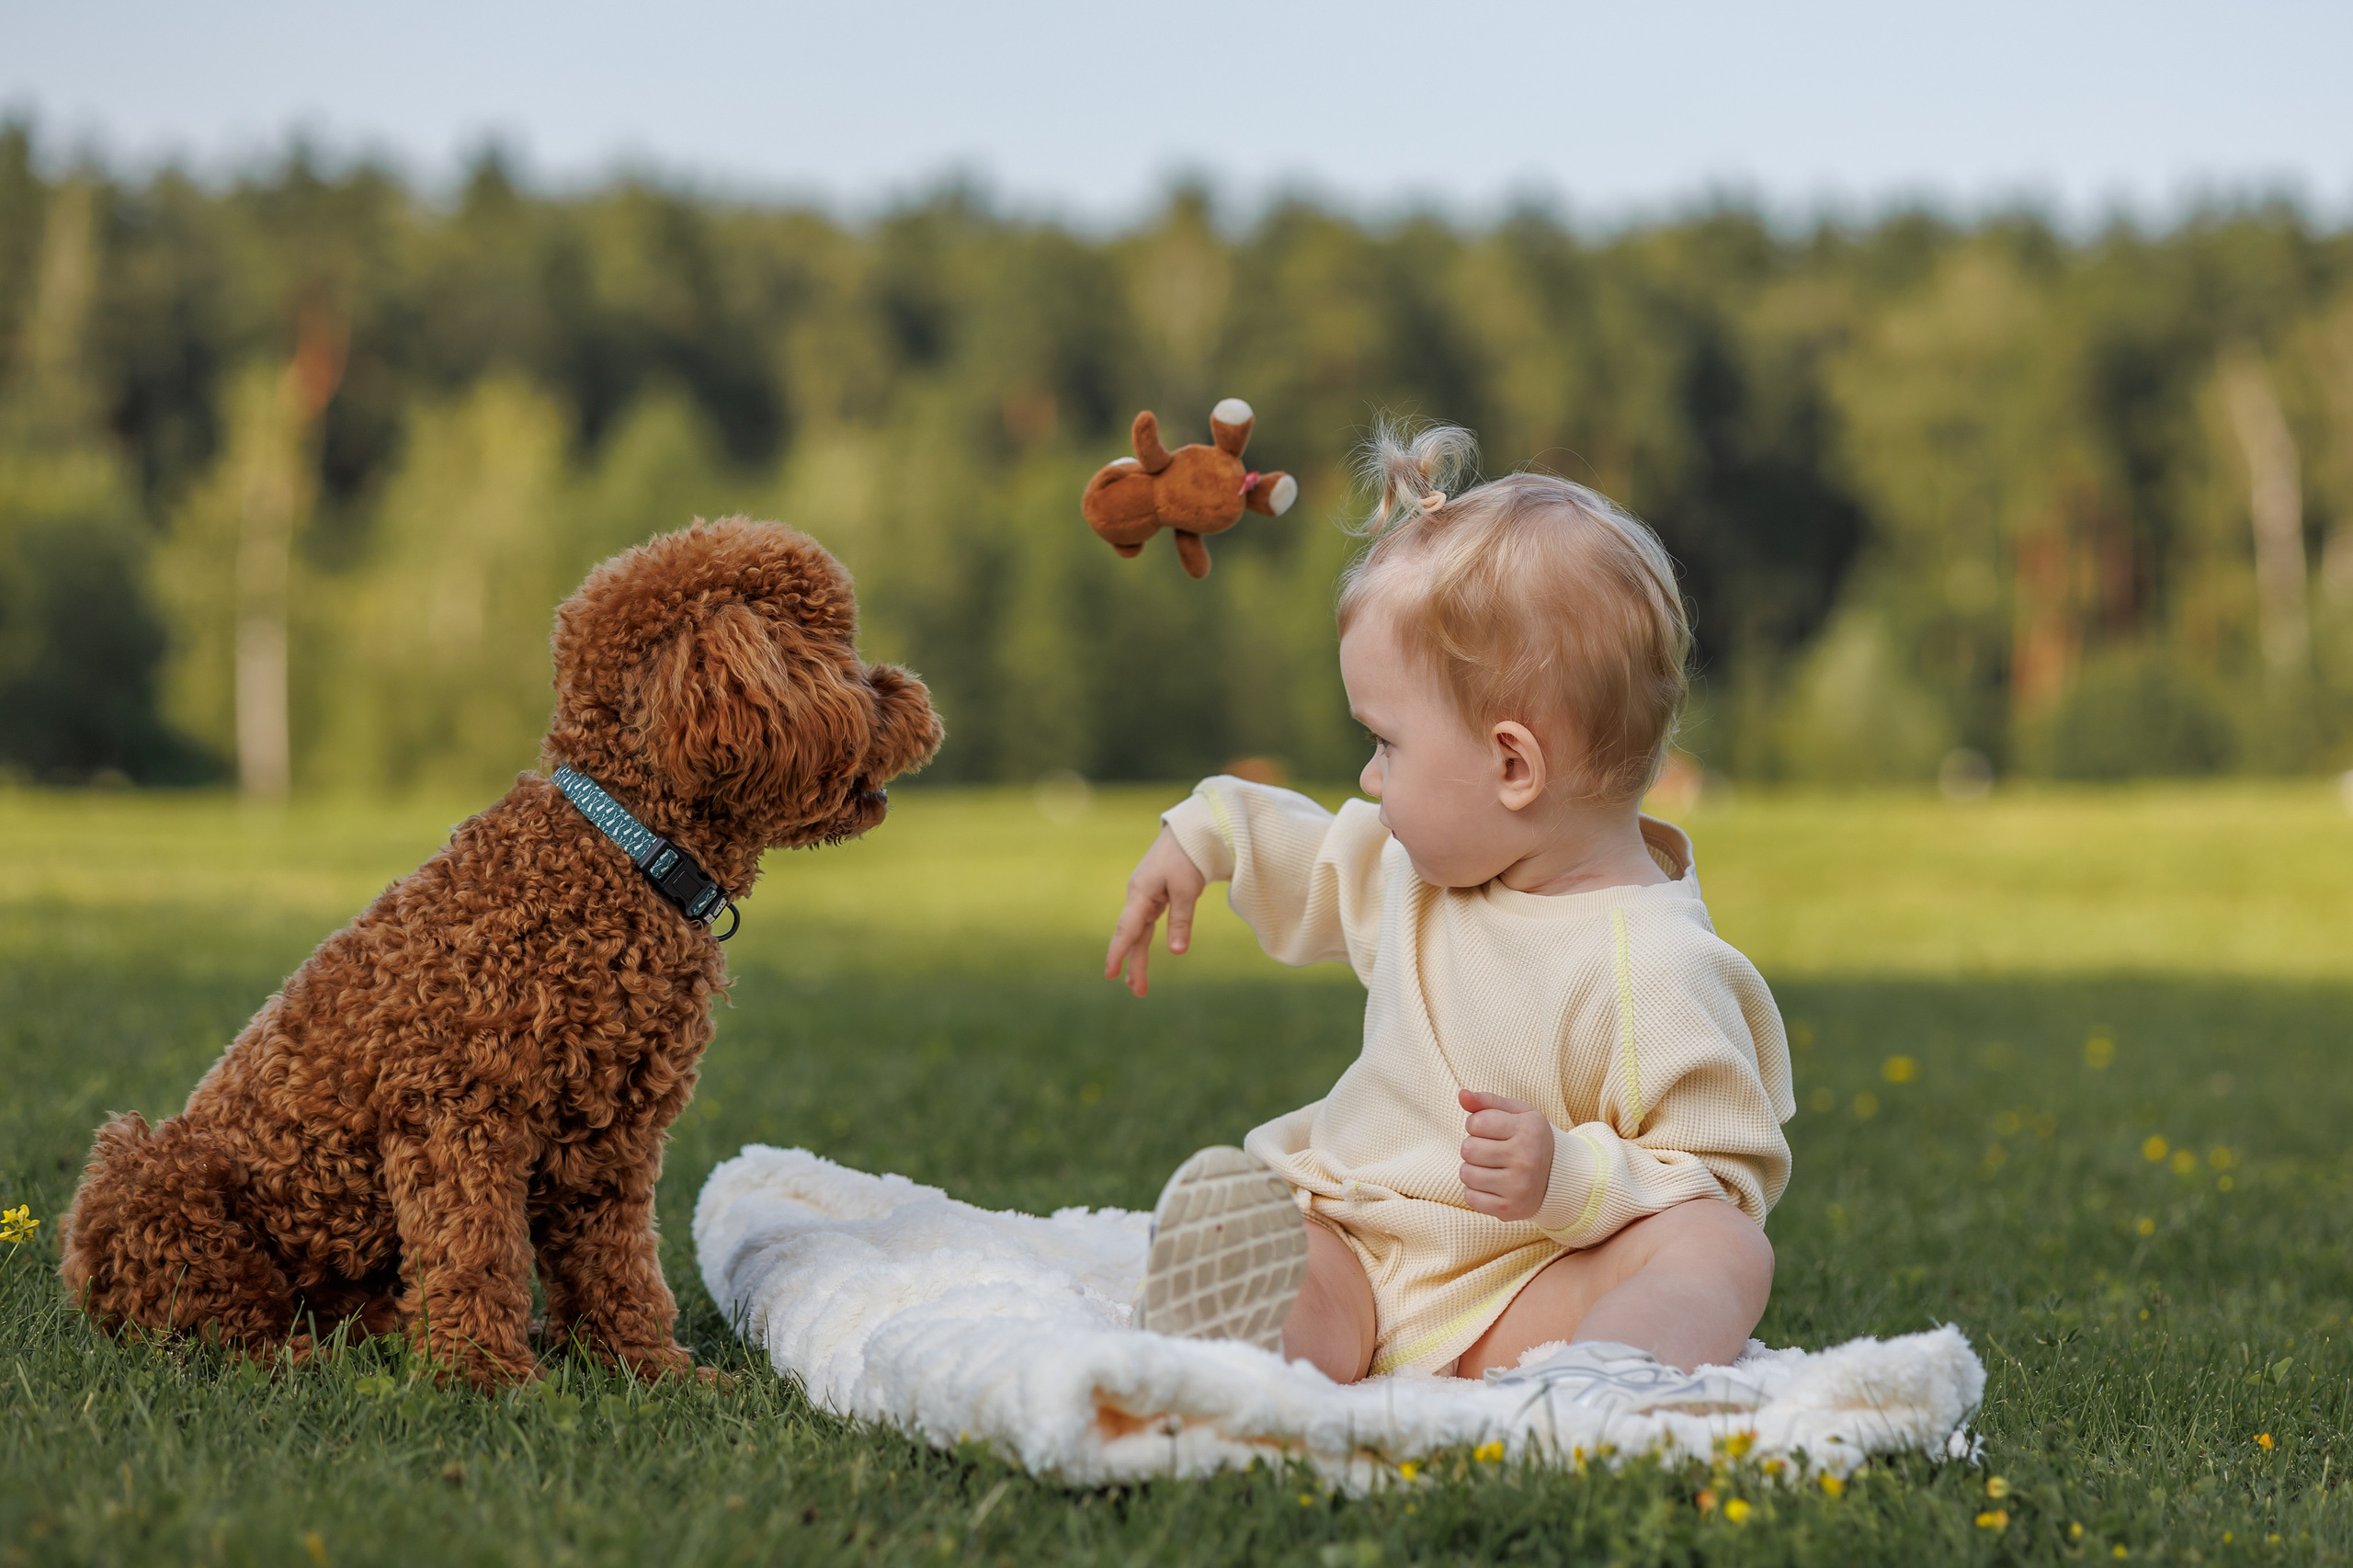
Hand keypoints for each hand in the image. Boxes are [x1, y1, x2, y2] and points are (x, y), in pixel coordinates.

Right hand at [1104, 826, 1207, 996]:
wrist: (1191, 830)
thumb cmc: (1189, 855)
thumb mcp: (1188, 889)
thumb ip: (1181, 920)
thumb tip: (1177, 952)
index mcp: (1141, 893)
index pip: (1127, 929)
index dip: (1118, 952)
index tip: (1110, 974)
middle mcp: (1139, 896)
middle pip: (1133, 936)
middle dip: (1134, 964)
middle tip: (1137, 992)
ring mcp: (1146, 896)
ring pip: (1140, 932)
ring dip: (1139, 957)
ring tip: (1138, 984)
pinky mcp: (1156, 895)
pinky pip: (1147, 923)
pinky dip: (1145, 940)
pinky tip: (1142, 954)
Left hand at [1458, 1089, 1554, 1222]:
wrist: (1559, 1178)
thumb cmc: (1530, 1139)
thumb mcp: (1517, 1113)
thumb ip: (1488, 1101)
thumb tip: (1462, 1094)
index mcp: (1528, 1130)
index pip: (1475, 1123)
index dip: (1476, 1125)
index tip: (1491, 1130)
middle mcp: (1526, 1159)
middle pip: (1468, 1149)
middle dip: (1473, 1147)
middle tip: (1491, 1151)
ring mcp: (1519, 1187)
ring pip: (1466, 1174)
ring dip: (1472, 1169)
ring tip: (1491, 1168)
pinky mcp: (1510, 1210)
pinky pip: (1470, 1198)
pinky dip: (1475, 1191)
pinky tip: (1492, 1185)